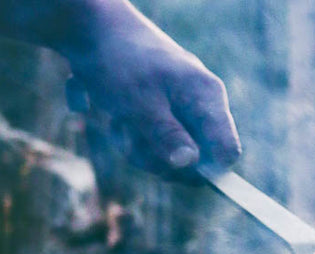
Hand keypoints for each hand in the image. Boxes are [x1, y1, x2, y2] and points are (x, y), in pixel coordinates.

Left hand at [63, 5, 240, 174]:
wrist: (87, 24)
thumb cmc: (118, 62)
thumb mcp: (140, 104)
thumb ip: (167, 137)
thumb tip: (191, 166)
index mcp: (207, 97)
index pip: (227, 151)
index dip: (204, 170)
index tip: (170, 167)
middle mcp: (199, 101)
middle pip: (193, 157)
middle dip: (156, 157)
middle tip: (129, 137)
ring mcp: (178, 103)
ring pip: (166, 150)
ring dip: (134, 145)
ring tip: (115, 119)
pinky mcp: (158, 105)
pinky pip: (146, 137)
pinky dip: (123, 131)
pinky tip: (106, 109)